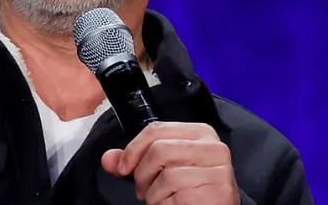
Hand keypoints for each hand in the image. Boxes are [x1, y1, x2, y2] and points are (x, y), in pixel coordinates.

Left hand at [101, 121, 238, 204]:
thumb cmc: (191, 187)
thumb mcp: (164, 167)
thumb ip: (136, 160)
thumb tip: (109, 159)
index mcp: (200, 132)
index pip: (156, 129)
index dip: (133, 149)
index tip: (123, 168)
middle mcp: (213, 148)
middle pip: (159, 151)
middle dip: (143, 174)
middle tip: (143, 188)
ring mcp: (218, 171)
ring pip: (167, 176)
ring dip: (154, 193)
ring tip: (161, 198)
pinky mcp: (217, 193)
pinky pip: (177, 197)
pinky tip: (173, 204)